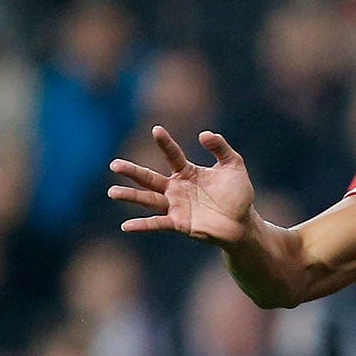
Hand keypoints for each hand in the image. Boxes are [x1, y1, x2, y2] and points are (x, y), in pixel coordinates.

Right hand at [109, 127, 258, 243]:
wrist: (243, 224)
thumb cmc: (237, 194)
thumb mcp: (233, 166)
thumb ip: (220, 148)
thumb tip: (204, 134)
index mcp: (187, 172)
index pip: (172, 154)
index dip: (165, 143)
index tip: (156, 130)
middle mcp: (176, 188)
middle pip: (149, 178)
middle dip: (132, 171)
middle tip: (114, 164)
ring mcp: (176, 206)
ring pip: (148, 200)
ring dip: (130, 197)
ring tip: (112, 193)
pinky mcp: (179, 223)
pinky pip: (158, 223)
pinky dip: (142, 225)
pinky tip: (126, 226)